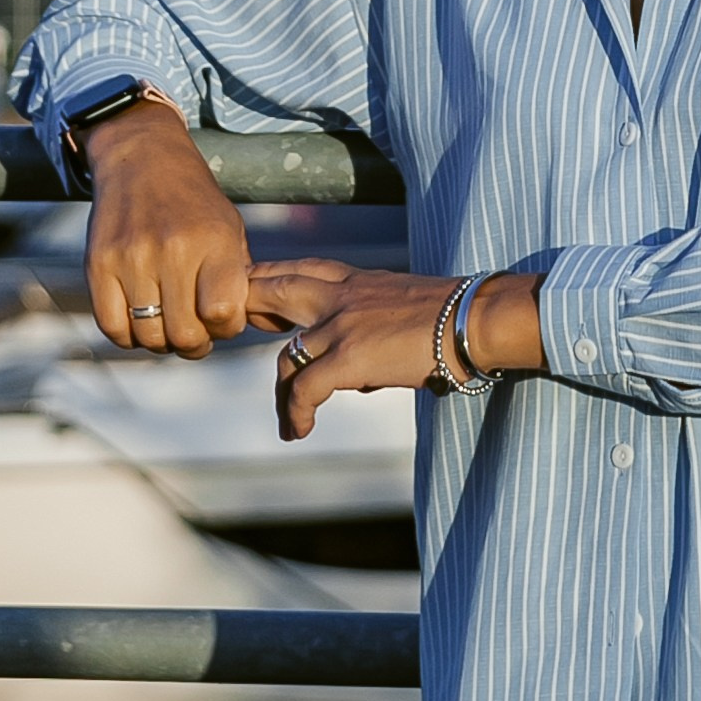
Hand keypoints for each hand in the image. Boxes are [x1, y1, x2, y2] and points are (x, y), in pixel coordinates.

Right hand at [81, 98, 250, 356]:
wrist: (141, 158)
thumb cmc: (193, 201)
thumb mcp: (229, 227)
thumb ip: (236, 277)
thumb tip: (236, 327)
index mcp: (214, 240)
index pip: (222, 313)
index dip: (226, 328)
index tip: (222, 319)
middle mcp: (173, 249)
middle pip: (184, 334)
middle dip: (195, 344)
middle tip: (195, 332)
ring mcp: (132, 258)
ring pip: (148, 336)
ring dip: (161, 341)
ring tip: (167, 323)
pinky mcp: (98, 264)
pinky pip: (112, 327)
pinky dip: (128, 335)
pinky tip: (139, 321)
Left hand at [248, 260, 545, 437]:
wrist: (473, 319)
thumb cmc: (453, 318)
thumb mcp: (402, 309)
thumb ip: (371, 329)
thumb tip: (360, 375)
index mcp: (357, 280)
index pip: (301, 270)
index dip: (271, 281)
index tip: (255, 297)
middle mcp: (340, 295)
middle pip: (272, 289)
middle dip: (246, 306)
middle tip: (227, 326)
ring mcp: (340, 324)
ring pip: (284, 356)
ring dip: (279, 393)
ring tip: (286, 417)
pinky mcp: (347, 357)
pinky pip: (304, 389)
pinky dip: (295, 413)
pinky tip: (299, 430)